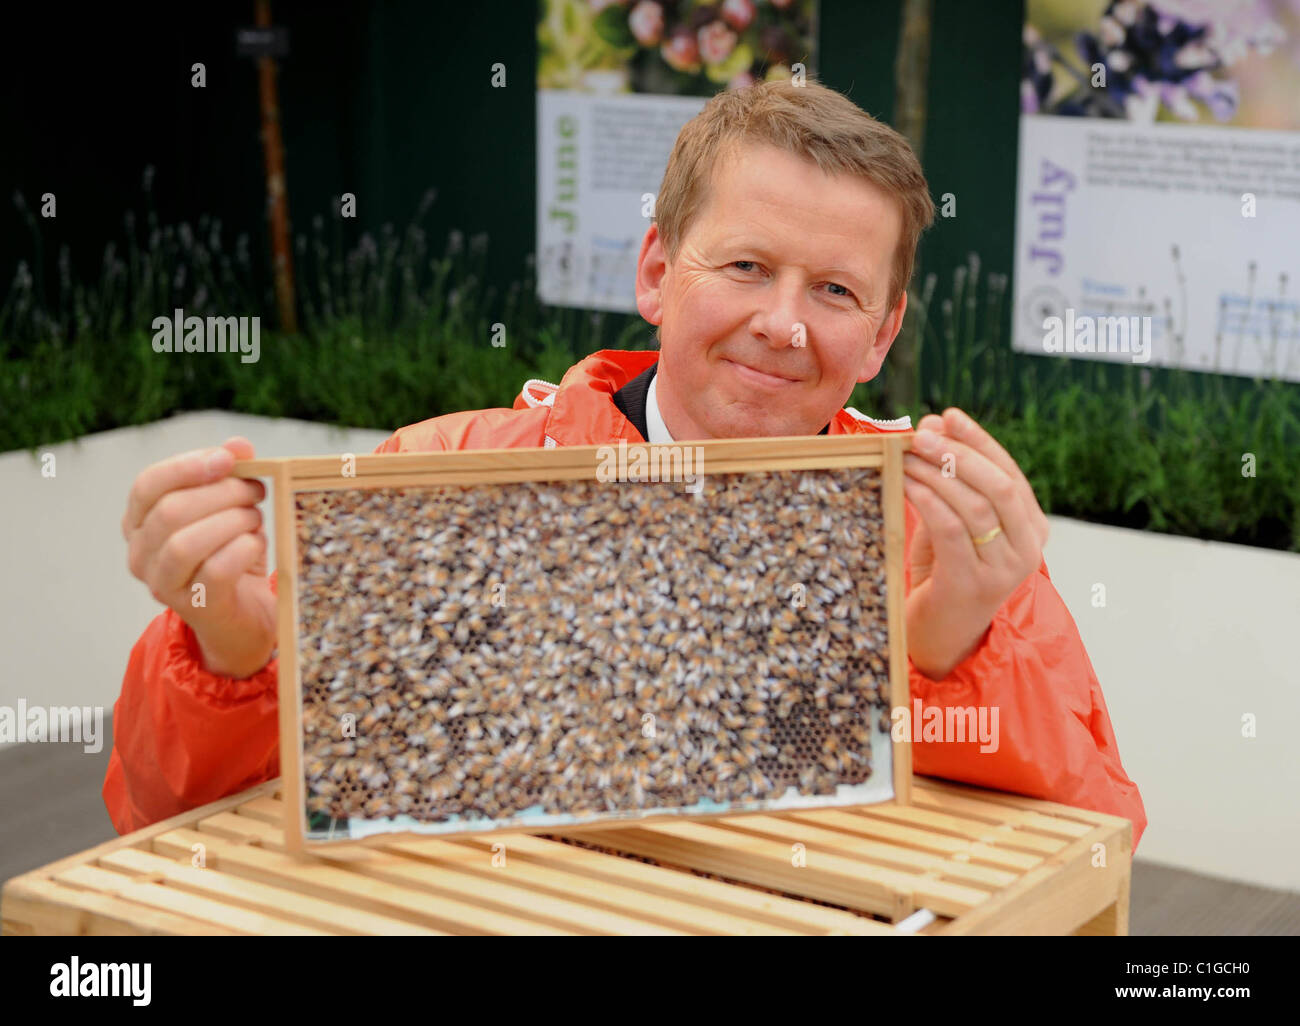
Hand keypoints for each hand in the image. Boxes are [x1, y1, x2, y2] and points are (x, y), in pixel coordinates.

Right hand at [123, 437, 276, 678]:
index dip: (187, 466)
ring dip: (232, 521)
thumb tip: (238, 445)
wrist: (246, 617)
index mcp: (140, 523)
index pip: (147, 485)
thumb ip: (230, 474)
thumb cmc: (232, 555)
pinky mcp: (195, 607)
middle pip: (171, 510)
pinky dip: (243, 548)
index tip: (228, 459)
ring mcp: (163, 584)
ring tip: (255, 518)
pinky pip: (216, 570)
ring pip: (186, 542)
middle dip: (223, 492)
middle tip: (255, 491)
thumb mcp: (231, 508)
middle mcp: (141, 555)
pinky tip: (256, 543)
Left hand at [901, 408, 1049, 679]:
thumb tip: (933, 425)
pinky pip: (951, 530)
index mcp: (1032, 528)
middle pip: (997, 485)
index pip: (1010, 472)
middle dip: (958, 453)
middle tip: (921, 434)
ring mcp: (1003, 569)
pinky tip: (907, 484)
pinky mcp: (973, 584)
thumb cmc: (944, 574)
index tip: (948, 415)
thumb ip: (949, 481)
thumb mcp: (952, 524)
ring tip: (905, 456)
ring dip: (936, 474)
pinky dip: (928, 500)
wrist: (940, 637)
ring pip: (974, 506)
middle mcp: (1027, 548)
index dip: (979, 441)